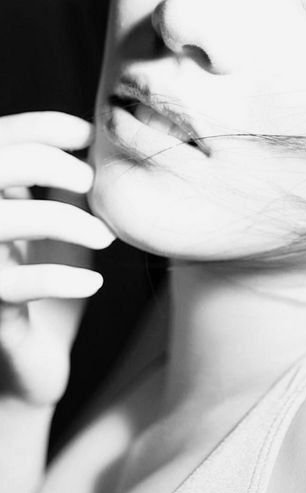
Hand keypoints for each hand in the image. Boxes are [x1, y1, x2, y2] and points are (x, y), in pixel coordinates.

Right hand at [0, 112, 114, 406]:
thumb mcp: (62, 225)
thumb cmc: (49, 284)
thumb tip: (99, 142)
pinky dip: (59, 279)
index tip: (87, 133)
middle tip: (89, 180)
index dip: (40, 126)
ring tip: (105, 237)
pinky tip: (92, 282)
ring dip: (60, 219)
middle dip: (43, 160)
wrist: (34, 366)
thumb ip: (67, 185)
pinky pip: (12, 286)